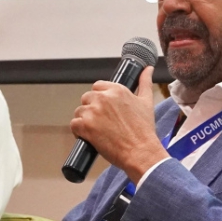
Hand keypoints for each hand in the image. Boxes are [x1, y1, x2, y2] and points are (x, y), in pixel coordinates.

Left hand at [70, 66, 168, 182]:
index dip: (99, 98)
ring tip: (97, 131)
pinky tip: (90, 137)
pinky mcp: (85, 126)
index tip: (105, 109)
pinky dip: (79, 132)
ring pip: (79, 111)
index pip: (97, 86)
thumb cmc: (144, 130)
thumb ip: (145, 82)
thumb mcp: (146, 102)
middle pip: (87, 98)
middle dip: (92, 110)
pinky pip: (74, 124)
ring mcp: (93, 112)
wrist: (140, 151)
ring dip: (85, 121)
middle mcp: (103, 98)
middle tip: (102, 123)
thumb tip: (148, 69)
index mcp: (117, 90)